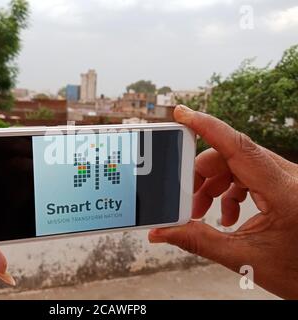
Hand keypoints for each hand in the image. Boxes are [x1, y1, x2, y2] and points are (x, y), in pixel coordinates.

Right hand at [149, 105, 297, 298]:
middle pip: (231, 156)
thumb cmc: (296, 271)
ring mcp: (287, 177)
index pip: (239, 147)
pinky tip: (226, 214)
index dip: (208, 126)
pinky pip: (248, 173)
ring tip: (202, 212)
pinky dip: (229, 189)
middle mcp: (288, 177)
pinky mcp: (283, 183)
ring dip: (213, 184)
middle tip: (186, 200)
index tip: (182, 113)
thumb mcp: (244, 259)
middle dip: (201, 175)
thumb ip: (198, 241)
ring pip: (237, 163)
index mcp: (284, 192)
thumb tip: (160, 233)